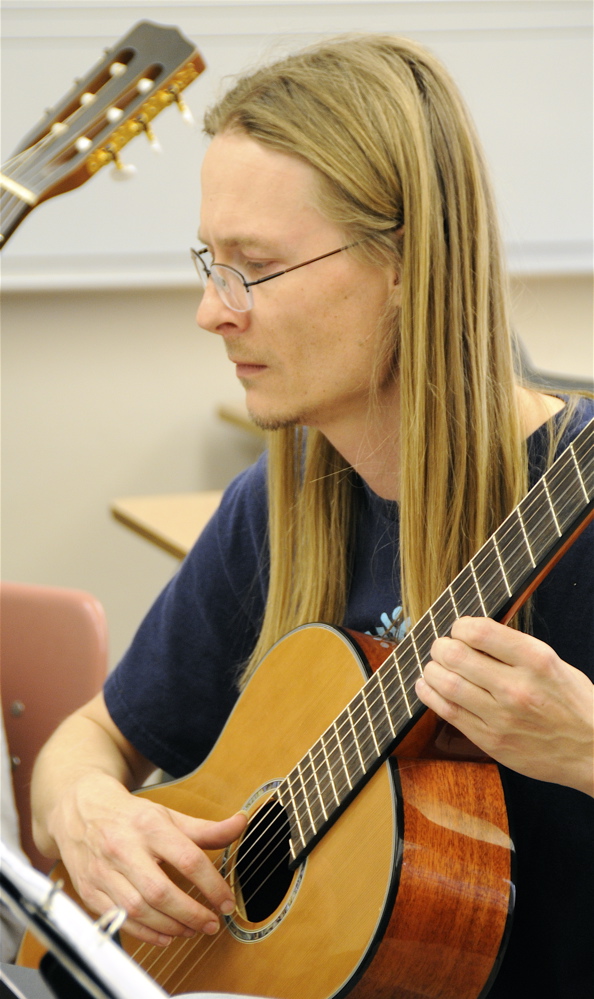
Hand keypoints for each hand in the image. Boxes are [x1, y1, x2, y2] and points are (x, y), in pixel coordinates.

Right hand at [49, 773, 246, 945]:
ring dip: (170, 926)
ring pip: (138, 909)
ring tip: (192, 929)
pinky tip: (166, 935)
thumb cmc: (131, 817)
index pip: (187, 858)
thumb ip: (205, 828)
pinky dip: (145, 933)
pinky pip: (119, 920)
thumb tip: (240, 824)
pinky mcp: (90, 891)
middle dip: (191, 913)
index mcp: (149, 826)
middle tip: (212, 923)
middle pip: (160, 891)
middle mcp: (124, 848)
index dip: (211, 884)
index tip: (227, 901)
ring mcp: (104, 871)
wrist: (81, 811)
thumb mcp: (168, 816)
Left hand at [415, 617, 593, 795]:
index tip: (459, 629)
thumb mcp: (555, 664)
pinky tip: (427, 686)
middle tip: (441, 648)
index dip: (460, 626)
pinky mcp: (491, 741)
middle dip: (441, 647)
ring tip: (433, 666)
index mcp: (536, 660)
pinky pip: (448, 713)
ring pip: (447, 684)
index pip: (481, 631)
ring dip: (432, 670)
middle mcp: (517, 687)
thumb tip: (474, 633)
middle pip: (456, 656)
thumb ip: (516, 649)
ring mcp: (502, 717)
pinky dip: (430, 695)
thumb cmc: (575, 705)